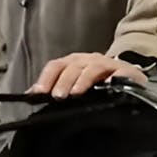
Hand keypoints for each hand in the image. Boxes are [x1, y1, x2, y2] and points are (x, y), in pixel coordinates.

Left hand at [27, 52, 147, 98]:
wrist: (127, 76)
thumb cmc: (96, 82)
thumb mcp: (72, 84)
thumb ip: (52, 88)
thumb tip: (30, 95)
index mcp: (72, 63)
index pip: (55, 66)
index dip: (46, 78)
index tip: (38, 93)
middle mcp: (87, 60)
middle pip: (72, 67)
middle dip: (63, 81)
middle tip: (57, 96)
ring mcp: (107, 64)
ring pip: (92, 68)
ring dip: (82, 80)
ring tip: (75, 93)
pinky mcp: (126, 71)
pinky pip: (119, 73)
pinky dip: (113, 79)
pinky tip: (108, 87)